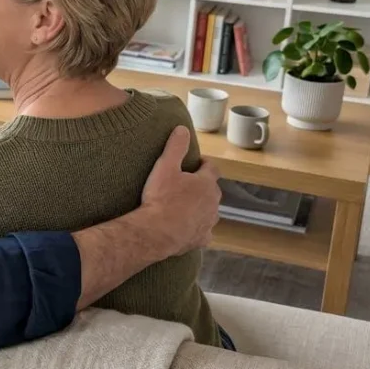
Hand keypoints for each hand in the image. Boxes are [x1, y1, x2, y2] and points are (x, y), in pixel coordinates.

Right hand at [139, 126, 220, 256]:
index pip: (212, 169)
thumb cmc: (161, 198)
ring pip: (210, 211)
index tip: (196, 164)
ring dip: (201, 208)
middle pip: (212, 191)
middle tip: (185, 185)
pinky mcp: (202, 239)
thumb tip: (182, 129)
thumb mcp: (165, 166)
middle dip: (202, 187)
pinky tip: (187, 229)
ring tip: (184, 207)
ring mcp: (209, 222)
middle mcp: (213, 202)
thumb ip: (175, 146)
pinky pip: (204, 232)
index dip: (204, 165)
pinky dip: (198, 228)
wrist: (156, 232)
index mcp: (206, 183)